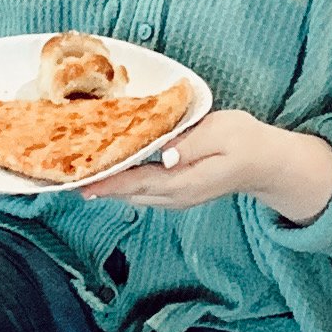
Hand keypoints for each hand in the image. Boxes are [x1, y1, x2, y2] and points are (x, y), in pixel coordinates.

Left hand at [75, 110, 331, 224]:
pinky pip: (140, 190)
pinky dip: (120, 182)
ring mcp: (174, 197)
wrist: (266, 163)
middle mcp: (174, 195)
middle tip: (64, 174)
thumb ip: (192, 144)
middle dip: (97, 184)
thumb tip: (165, 154)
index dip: (108, 181)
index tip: (81, 181)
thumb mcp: (223, 134)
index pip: (138, 182)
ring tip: (77, 172)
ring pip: (131, 194)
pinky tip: (107, 171)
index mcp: (184, 181)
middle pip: (127, 192)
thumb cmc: (246, 142)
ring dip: (106, 185)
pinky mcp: (174, 191)